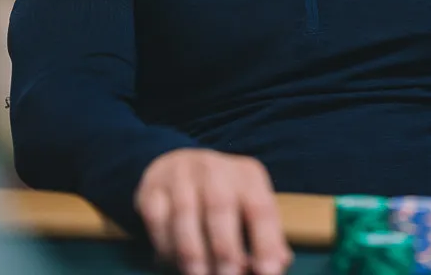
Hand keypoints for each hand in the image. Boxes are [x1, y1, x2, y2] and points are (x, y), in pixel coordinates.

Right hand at [135, 149, 292, 274]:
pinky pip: (158, 221)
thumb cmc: (223, 196)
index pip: (261, 208)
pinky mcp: (152, 188)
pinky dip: (165, 246)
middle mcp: (215, 168)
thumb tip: (278, 264)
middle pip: (220, 207)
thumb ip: (265, 236)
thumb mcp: (249, 207)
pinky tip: (172, 262)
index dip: (265, 242)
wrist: (177, 166)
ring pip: (185, 215)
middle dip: (225, 249)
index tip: (268, 272)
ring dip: (192, 253)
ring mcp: (181, 175)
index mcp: (248, 175)